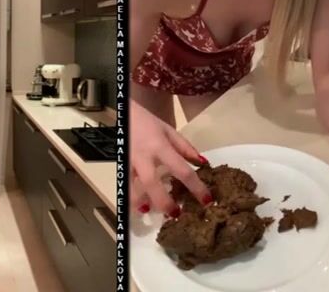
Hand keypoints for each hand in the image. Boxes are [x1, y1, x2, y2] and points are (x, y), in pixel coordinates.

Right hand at [129, 101, 211, 215]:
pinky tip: (139, 207)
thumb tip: (202, 164)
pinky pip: (125, 185)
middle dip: (164, 201)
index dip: (196, 187)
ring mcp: (130, 162)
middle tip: (176, 214)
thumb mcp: (170, 131)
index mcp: (160, 146)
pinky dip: (131, 197)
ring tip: (150, 213)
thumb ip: (185, 148)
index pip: (182, 170)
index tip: (207, 200)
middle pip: (152, 183)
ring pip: (133, 187)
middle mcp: (144, 157)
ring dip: (141, 202)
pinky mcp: (121, 166)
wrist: (123, 114)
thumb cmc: (149, 123)